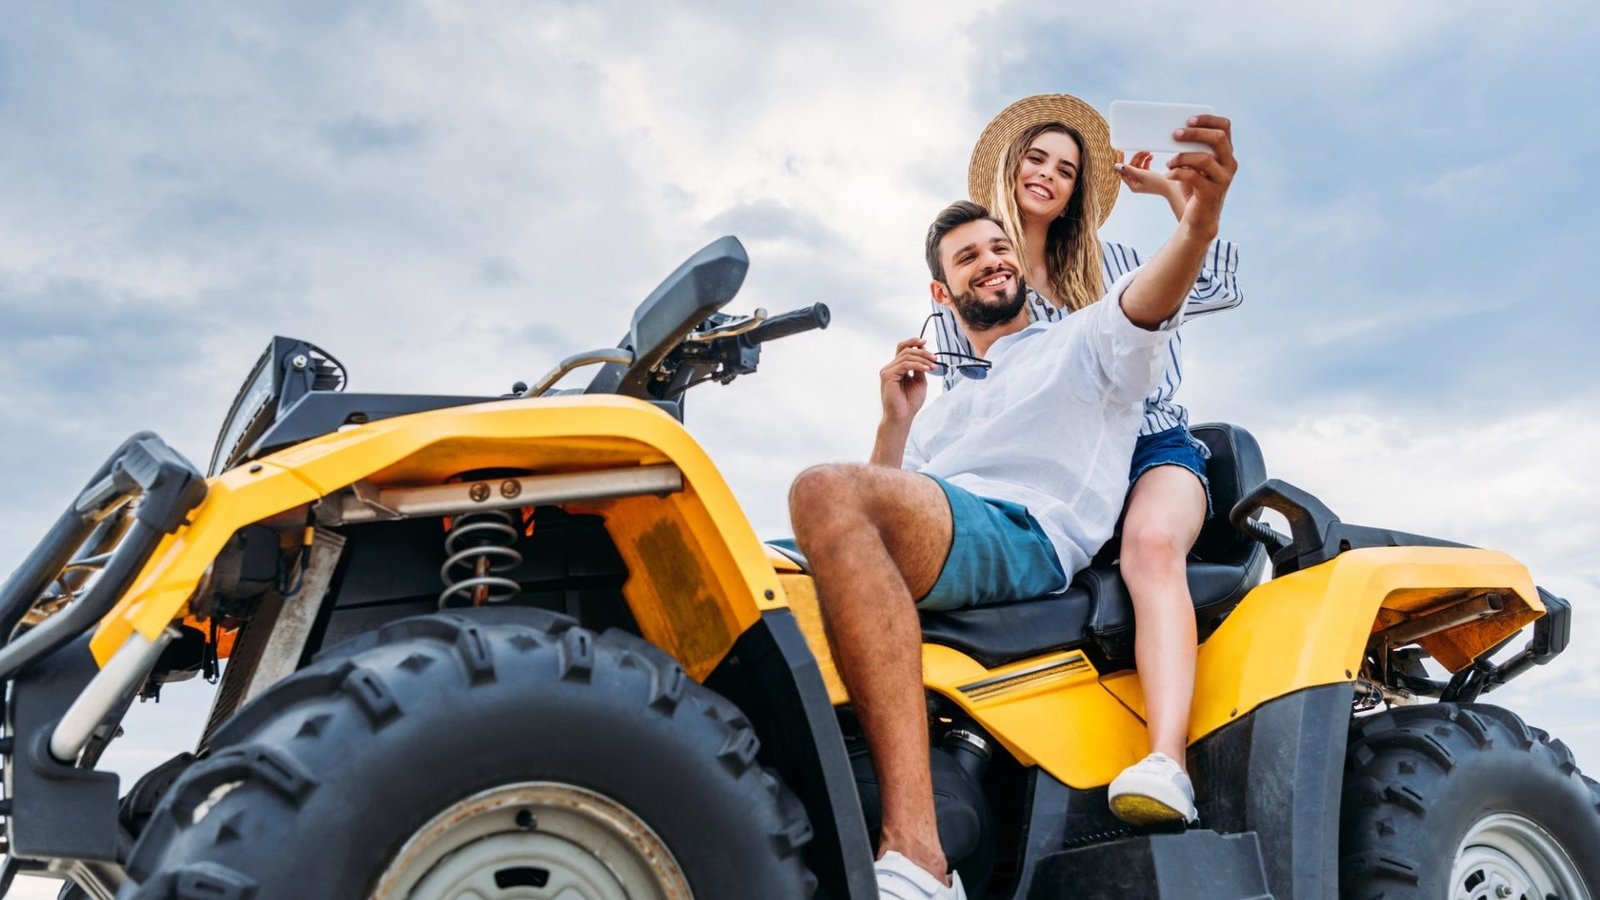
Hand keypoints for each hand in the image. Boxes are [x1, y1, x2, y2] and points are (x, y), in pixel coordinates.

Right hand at [880, 338, 934, 423]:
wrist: (903, 416)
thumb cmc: (910, 402)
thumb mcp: (920, 381)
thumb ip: (920, 368)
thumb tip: (925, 355)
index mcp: (898, 368)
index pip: (902, 349)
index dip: (913, 343)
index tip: (925, 343)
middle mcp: (891, 368)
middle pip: (906, 350)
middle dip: (923, 353)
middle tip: (934, 358)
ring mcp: (888, 371)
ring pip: (906, 356)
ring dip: (922, 359)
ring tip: (932, 366)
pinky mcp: (888, 376)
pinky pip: (905, 365)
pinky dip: (917, 365)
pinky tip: (926, 369)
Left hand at [1116, 151, 1182, 198]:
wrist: (1172, 187)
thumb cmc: (1158, 183)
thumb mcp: (1142, 174)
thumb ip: (1129, 169)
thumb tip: (1116, 166)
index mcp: (1132, 185)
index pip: (1123, 172)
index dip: (1122, 162)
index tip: (1122, 152)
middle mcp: (1136, 183)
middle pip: (1131, 167)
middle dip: (1137, 158)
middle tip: (1143, 151)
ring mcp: (1142, 179)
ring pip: (1138, 165)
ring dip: (1143, 158)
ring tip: (1149, 153)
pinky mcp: (1148, 176)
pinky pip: (1144, 166)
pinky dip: (1147, 161)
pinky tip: (1151, 157)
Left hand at [1165, 114, 1236, 236]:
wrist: (1198, 220)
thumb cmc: (1194, 189)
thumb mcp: (1193, 166)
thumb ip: (1191, 150)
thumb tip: (1176, 133)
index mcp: (1226, 154)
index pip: (1225, 127)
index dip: (1208, 120)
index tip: (1189, 120)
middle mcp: (1229, 164)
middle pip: (1217, 138)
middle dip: (1194, 133)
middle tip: (1175, 134)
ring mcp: (1223, 179)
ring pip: (1204, 158)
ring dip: (1182, 156)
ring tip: (1169, 162)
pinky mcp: (1212, 193)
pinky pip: (1194, 177)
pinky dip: (1177, 173)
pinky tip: (1169, 174)